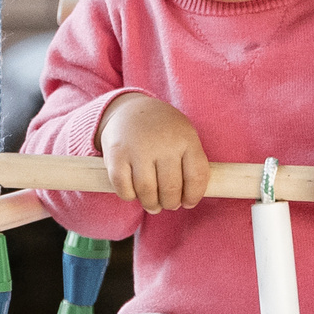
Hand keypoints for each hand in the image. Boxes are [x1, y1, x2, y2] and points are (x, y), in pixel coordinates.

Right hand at [96, 94, 211, 212]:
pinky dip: (130, 196)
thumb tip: (189, 199)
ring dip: (151, 204)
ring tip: (153, 204)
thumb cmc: (163, 131)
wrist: (130, 109)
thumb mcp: (185, 137)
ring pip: (148, 192)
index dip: (193, 196)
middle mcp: (163, 143)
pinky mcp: (116, 156)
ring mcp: (139, 149)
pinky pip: (125, 189)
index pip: (196, 176)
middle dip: (171, 203)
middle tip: (168, 204)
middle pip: (171, 189)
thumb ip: (191, 163)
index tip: (188, 202)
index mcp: (186, 138)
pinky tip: (134, 192)